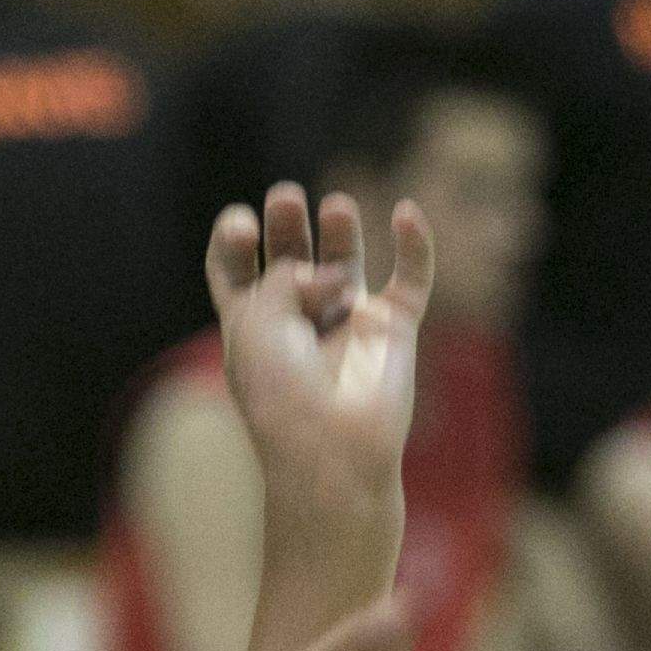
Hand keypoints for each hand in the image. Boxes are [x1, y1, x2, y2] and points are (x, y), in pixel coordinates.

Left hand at [208, 182, 423, 518]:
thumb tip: (329, 269)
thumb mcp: (258, 320)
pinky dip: (416, 245)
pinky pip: (411, 278)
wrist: (333, 451)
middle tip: (284, 199)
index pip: (237, 269)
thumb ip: (284, 272)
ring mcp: (348, 324)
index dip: (234, 239)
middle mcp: (298, 321)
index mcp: (251, 325)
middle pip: (292, 256)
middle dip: (287, 223)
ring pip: (347, 259)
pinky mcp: (394, 330)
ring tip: (335, 207)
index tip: (241, 225)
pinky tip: (406, 213)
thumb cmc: (281, 392)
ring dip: (340, 228)